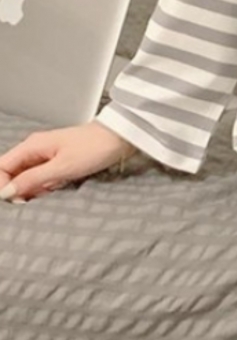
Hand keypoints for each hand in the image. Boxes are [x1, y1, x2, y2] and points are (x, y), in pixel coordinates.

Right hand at [0, 122, 136, 202]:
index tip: (13, 201)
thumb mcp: (62, 168)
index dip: (2, 185)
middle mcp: (36, 148)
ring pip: (28, 176)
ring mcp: (48, 154)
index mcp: (31, 146)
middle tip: (30, 201)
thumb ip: (32, 179)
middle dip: (17, 189)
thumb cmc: (95, 149)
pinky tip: (56, 188)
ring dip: (33, 188)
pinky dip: (46, 185)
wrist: (121, 137)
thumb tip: (6, 192)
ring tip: (48, 192)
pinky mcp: (60, 160)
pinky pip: (43, 175)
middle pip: (12, 172)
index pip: (1, 167)